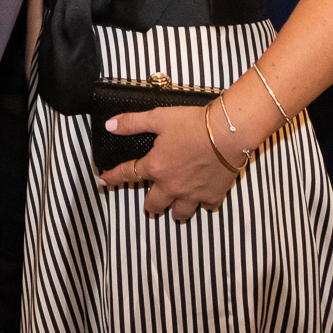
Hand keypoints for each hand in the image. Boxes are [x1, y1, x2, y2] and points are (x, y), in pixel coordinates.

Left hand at [96, 105, 241, 221]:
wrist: (228, 132)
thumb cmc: (194, 124)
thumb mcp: (158, 118)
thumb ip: (132, 123)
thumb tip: (111, 125)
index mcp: (156, 167)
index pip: (128, 174)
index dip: (113, 177)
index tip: (105, 181)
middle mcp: (172, 185)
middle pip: (154, 206)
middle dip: (150, 205)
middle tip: (151, 201)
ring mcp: (193, 194)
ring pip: (179, 214)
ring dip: (175, 210)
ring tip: (175, 204)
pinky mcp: (213, 195)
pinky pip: (206, 208)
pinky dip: (203, 204)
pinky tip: (202, 197)